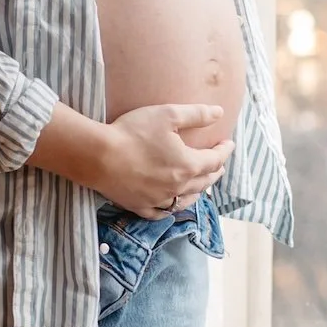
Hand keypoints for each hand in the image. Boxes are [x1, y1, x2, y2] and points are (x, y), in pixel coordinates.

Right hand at [98, 103, 231, 218]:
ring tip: (202, 186)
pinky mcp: (140, 207)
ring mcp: (159, 200)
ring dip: (199, 192)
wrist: (98, 157)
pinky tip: (171, 204)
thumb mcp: (168, 114)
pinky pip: (162, 213)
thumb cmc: (133, 132)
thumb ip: (197, 114)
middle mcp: (178, 186)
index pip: (215, 160)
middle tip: (219, 165)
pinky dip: (171, 208)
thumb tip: (220, 113)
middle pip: (204, 182)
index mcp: (188, 165)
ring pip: (187, 200)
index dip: (225, 151)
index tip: (229, 144)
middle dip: (215, 172)